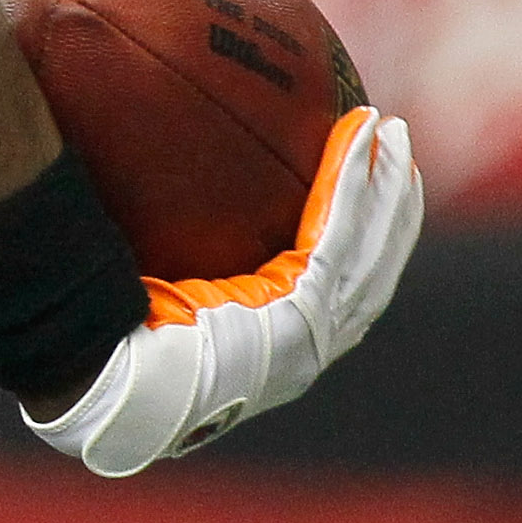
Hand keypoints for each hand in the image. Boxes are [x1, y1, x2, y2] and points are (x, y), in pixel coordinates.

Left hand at [28, 109, 421, 477]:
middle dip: (395, 207)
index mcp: (288, 344)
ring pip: (370, 243)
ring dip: (386, 183)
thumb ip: (181, 269)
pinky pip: (337, 231)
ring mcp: (314, 330)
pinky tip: (360, 135)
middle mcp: (313, 342)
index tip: (378, 198)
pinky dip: (353, 182)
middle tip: (400, 150)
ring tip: (392, 131)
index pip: (345, 284)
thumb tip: (141, 205)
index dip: (370, 241)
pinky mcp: (302, 310)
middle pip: (376, 263)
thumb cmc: (124, 353)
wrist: (121, 391)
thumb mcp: (165, 305)